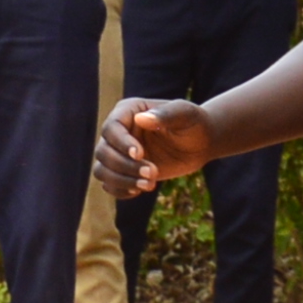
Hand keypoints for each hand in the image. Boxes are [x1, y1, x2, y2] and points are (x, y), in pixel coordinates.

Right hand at [95, 95, 209, 195]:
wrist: (201, 143)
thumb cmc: (193, 123)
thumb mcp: (185, 114)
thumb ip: (165, 114)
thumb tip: (141, 119)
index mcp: (127, 112)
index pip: (111, 128)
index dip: (122, 143)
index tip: (140, 154)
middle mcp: (118, 132)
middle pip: (103, 151)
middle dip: (125, 166)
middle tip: (153, 172)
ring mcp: (119, 152)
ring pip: (101, 170)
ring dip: (122, 181)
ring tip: (149, 184)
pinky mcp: (124, 170)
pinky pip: (109, 184)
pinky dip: (121, 190)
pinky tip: (140, 190)